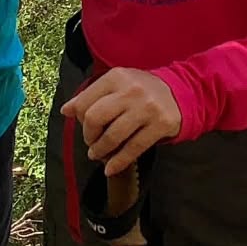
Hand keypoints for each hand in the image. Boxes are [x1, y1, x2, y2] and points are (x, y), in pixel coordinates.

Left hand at [62, 68, 181, 175]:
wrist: (180, 92)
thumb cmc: (141, 90)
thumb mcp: (117, 84)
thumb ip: (91, 95)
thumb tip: (66, 110)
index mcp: (116, 77)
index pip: (85, 102)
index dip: (79, 119)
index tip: (83, 126)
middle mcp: (131, 91)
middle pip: (95, 118)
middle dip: (88, 135)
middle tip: (91, 142)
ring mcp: (147, 108)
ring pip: (113, 136)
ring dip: (100, 150)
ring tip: (97, 154)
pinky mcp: (160, 125)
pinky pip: (133, 148)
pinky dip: (118, 162)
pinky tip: (110, 168)